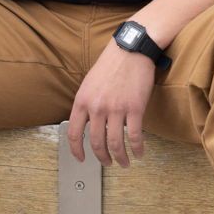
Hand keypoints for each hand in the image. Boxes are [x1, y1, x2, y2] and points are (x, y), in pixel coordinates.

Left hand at [67, 38, 154, 168]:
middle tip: (108, 163)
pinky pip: (134, 136)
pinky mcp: (134, 108)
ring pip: (115, 143)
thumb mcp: (89, 83)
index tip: (81, 159)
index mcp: (82, 101)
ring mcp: (116, 109)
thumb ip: (87, 104)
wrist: (130, 50)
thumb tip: (88, 124)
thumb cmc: (110, 65)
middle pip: (96, 142)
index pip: (74, 133)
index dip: (76, 150)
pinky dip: (137, 148)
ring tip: (124, 163)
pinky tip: (139, 153)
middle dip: (102, 158)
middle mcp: (96, 107)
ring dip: (120, 157)